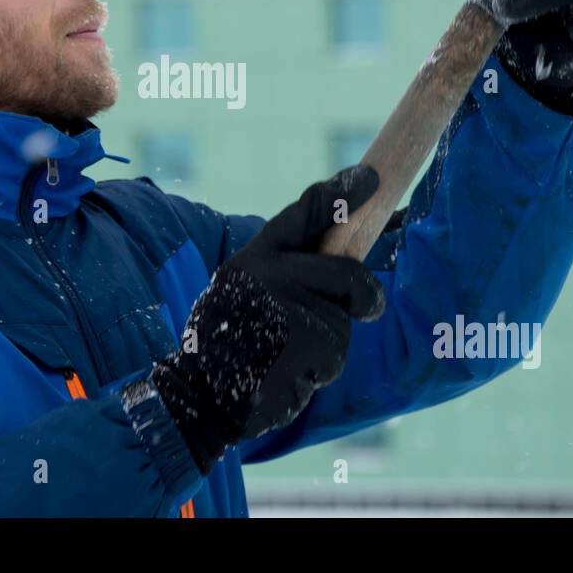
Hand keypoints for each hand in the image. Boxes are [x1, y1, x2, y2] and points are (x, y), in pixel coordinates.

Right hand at [130, 165, 384, 472]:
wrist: (201, 393)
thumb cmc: (230, 337)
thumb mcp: (246, 287)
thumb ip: (288, 267)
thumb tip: (347, 252)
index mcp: (257, 255)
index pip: (306, 211)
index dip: (341, 194)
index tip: (371, 178)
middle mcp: (272, 273)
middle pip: (347, 273)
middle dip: (365, 295)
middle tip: (369, 306)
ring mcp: (289, 307)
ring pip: (342, 320)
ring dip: (329, 342)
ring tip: (288, 351)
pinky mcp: (306, 343)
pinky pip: (334, 353)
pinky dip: (320, 368)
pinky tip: (288, 371)